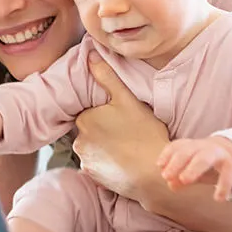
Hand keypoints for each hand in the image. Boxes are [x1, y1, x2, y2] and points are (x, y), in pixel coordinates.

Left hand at [73, 51, 170, 202]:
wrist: (152, 174)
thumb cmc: (143, 134)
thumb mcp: (128, 100)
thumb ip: (107, 77)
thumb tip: (90, 55)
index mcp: (84, 119)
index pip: (89, 112)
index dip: (104, 113)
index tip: (119, 117)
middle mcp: (79, 140)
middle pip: (89, 130)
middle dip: (103, 129)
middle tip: (125, 131)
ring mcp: (85, 160)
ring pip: (92, 148)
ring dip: (103, 147)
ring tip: (125, 147)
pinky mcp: (92, 176)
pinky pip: (96, 165)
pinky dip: (106, 163)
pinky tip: (123, 161)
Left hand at [157, 136, 231, 200]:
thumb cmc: (211, 163)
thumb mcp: (195, 169)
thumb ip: (181, 177)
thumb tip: (170, 185)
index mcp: (192, 146)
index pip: (177, 146)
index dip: (167, 154)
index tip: (159, 165)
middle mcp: (204, 147)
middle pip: (188, 150)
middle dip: (176, 161)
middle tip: (166, 176)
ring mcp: (220, 154)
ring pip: (206, 157)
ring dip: (193, 167)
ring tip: (185, 180)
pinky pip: (229, 173)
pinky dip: (224, 185)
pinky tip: (219, 198)